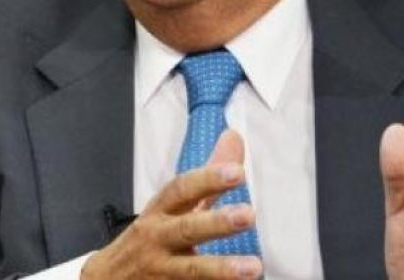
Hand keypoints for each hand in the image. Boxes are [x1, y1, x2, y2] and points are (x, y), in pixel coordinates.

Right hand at [82, 130, 262, 278]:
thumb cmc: (150, 237)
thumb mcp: (171, 206)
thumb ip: (208, 178)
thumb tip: (233, 137)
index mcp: (161, 211)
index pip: (182, 189)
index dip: (208, 179)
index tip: (237, 172)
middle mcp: (158, 239)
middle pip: (186, 228)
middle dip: (216, 222)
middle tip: (249, 215)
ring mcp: (160, 270)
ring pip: (190, 269)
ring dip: (221, 269)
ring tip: (253, 268)